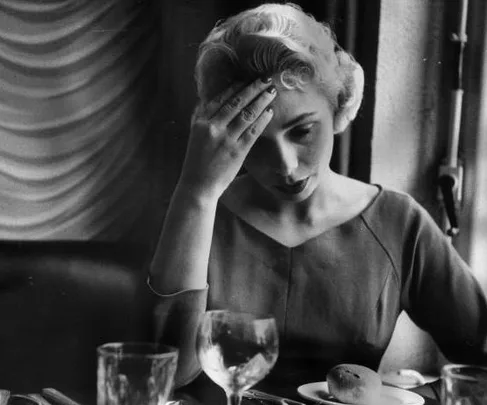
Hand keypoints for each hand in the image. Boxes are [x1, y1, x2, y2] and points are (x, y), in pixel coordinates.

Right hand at [178, 78, 276, 201]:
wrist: (198, 186)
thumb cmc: (196, 162)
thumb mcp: (194, 136)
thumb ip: (200, 117)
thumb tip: (206, 100)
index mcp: (200, 122)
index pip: (220, 99)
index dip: (235, 87)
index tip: (246, 79)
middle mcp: (213, 127)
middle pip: (236, 102)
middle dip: (253, 89)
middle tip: (265, 79)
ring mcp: (225, 139)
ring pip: (247, 114)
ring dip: (261, 101)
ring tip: (271, 92)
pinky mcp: (237, 152)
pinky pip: (253, 131)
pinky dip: (262, 120)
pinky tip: (270, 112)